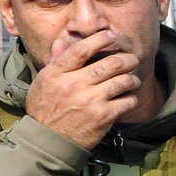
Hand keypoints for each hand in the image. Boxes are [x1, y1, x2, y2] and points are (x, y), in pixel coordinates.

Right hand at [26, 31, 141, 148]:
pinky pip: (127, 101)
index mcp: (57, 73)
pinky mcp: (103, 116)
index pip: (82, 49)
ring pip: (123, 81)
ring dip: (132, 79)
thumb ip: (55, 60)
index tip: (111, 35)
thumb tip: (62, 40)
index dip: (100, 39)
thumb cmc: (45, 108)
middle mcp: (74, 84)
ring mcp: (90, 100)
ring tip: (132, 80)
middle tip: (132, 60)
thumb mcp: (43, 81)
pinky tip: (128, 98)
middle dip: (127, 59)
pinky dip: (131, 98)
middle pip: (110, 63)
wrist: (48, 140)